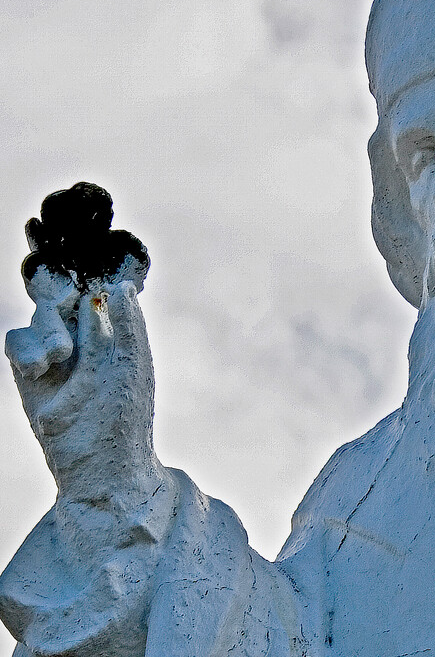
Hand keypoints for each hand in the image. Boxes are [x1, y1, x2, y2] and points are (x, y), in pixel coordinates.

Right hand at [5, 264, 166, 506]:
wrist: (100, 468)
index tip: (85, 254)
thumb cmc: (125, 416)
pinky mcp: (32, 371)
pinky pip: (18, 340)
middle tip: (77, 306)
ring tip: (60, 356)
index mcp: (119, 327)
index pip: (103, 284)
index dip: (94, 265)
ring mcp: (59, 351)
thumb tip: (119, 286)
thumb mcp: (129, 365)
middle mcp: (88, 333)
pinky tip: (43, 366)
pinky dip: (27, 348)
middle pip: (68, 289)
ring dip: (48, 326)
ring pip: (43, 311)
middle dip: (63, 289)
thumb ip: (123, 324)